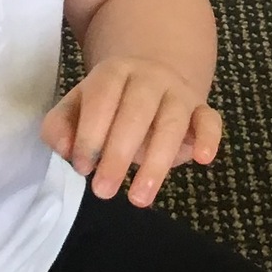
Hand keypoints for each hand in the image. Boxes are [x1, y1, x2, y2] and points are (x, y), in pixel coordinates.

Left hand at [42, 58, 222, 206]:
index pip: (101, 98)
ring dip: (157, 162)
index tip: (82, 167)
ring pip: (172, 122)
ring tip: (139, 198)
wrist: (152, 77)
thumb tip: (65, 149)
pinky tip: (202, 160)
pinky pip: (210, 120)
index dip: (89, 134)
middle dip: (118, 153)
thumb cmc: (109, 102)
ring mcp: (178, 92)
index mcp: (114, 73)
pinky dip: (209, 138)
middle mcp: (149, 77)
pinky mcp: (201, 109)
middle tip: (103, 191)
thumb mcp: (77, 107)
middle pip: (137, 111)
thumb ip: (60, 126)